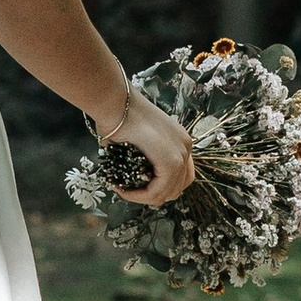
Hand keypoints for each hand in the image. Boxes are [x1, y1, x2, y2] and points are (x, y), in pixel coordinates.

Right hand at [96, 91, 196, 210]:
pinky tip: (124, 190)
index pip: (180, 175)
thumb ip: (140, 158)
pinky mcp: (171, 160)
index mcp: (179, 140)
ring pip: (167, 193)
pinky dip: (139, 196)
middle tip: (129, 191)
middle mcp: (185, 146)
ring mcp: (181, 152)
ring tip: (124, 191)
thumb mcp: (134, 140)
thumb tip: (128, 179)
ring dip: (143, 197)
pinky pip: (157, 191)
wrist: (114, 102)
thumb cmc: (117, 116)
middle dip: (152, 195)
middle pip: (177, 187)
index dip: (159, 186)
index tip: (136, 185)